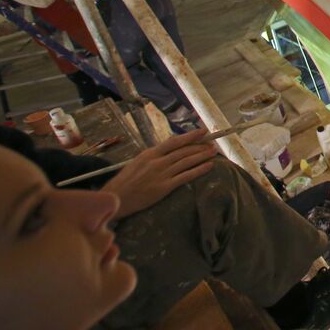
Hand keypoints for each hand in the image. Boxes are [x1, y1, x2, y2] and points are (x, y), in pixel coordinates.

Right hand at [103, 129, 217, 217]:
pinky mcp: (164, 187)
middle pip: (183, 151)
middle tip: (212, 144)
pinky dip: (199, 170)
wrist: (116, 198)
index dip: (190, 136)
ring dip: (202, 156)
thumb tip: (168, 152)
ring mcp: (162, 174)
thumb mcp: (137, 163)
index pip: (174, 141)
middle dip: (200, 146)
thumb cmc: (124, 182)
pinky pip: (186, 176)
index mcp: (149, 154)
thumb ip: (153, 157)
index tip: (203, 131)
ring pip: (187, 162)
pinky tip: (208, 167)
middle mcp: (157, 161)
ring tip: (213, 152)